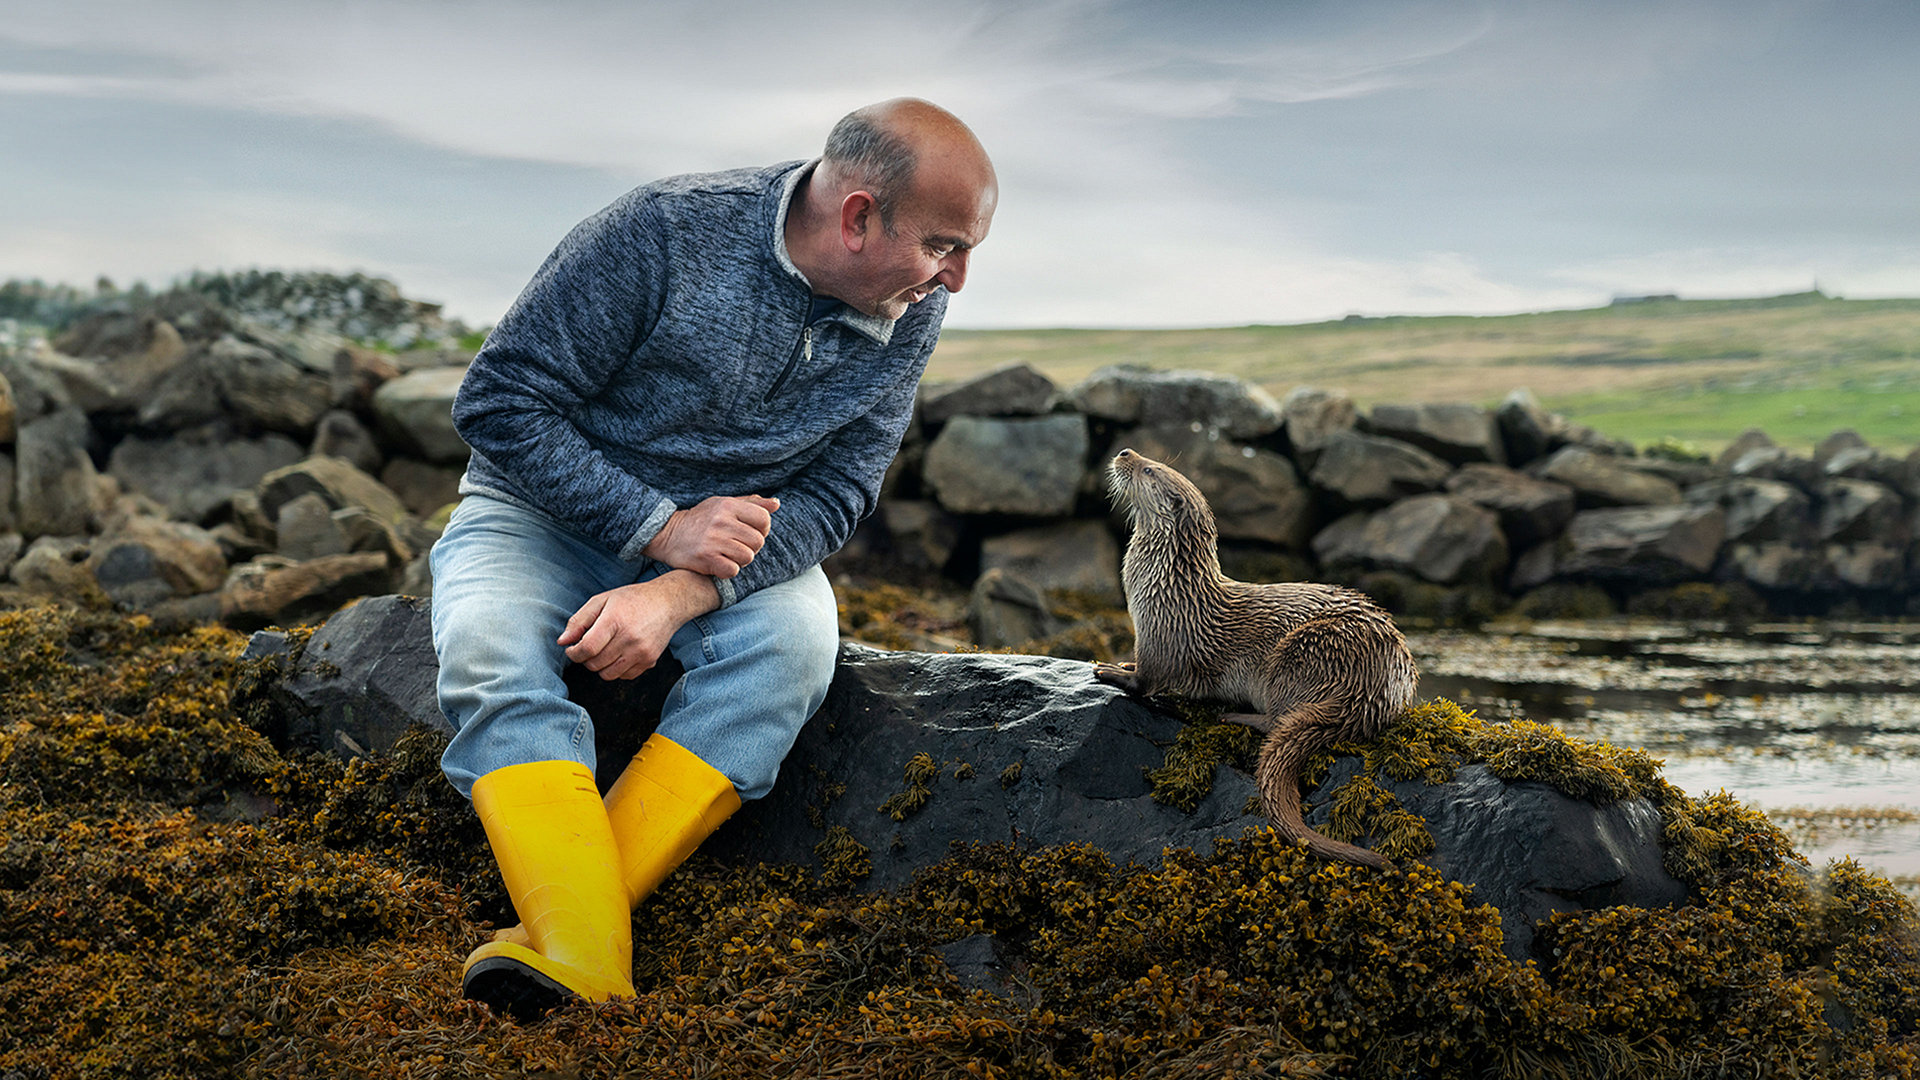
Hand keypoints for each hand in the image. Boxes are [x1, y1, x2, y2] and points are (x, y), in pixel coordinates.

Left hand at [558, 571, 719, 679]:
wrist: (668, 602)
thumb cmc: (632, 599)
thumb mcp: (602, 600)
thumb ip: (579, 620)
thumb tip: (563, 641)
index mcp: (615, 620)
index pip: (587, 648)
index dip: (574, 653)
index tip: (572, 649)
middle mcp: (630, 639)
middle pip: (595, 663)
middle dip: (585, 658)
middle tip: (588, 647)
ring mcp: (641, 652)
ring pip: (608, 674)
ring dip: (600, 666)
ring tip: (603, 650)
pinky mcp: (649, 661)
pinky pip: (623, 676)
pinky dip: (616, 669)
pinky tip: (619, 654)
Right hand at [643, 494, 779, 577]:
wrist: (667, 534)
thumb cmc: (701, 519)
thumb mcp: (723, 504)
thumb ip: (752, 503)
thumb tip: (777, 504)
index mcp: (728, 505)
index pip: (764, 519)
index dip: (762, 529)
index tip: (750, 532)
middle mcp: (721, 521)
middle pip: (758, 541)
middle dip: (751, 547)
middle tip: (737, 545)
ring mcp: (713, 540)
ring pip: (748, 557)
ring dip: (740, 560)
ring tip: (728, 554)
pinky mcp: (705, 559)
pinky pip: (733, 570)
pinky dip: (729, 570)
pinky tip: (720, 563)